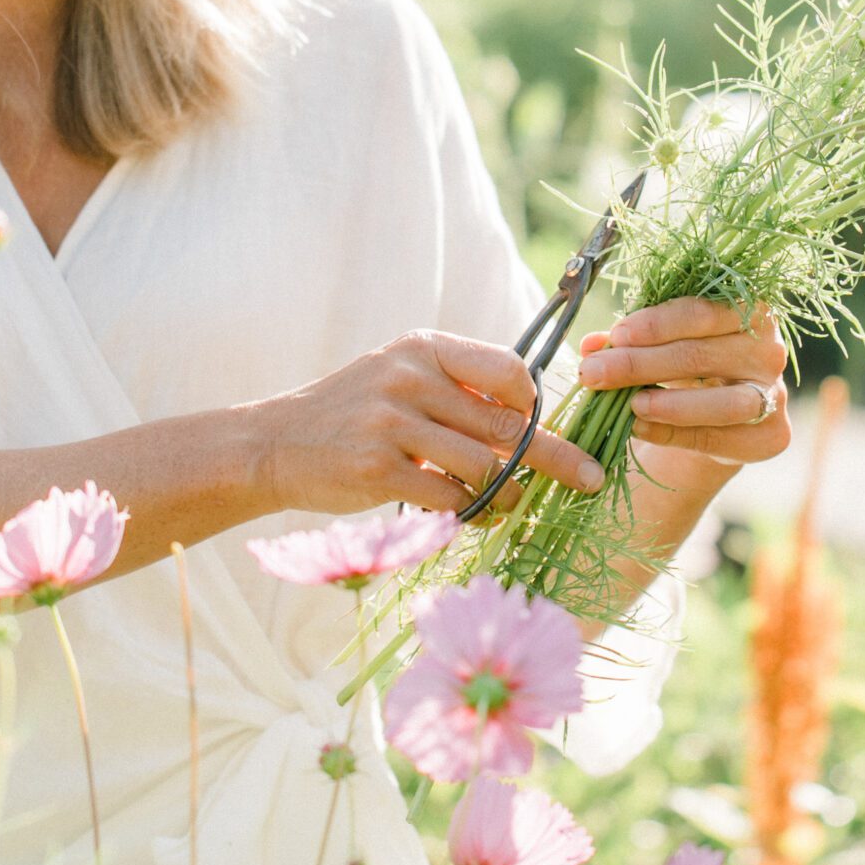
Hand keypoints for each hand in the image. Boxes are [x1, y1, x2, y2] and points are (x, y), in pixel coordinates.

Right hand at [254, 330, 605, 516]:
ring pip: (482, 466)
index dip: (535, 402)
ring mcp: (391, 423)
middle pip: (506, 422)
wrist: (275, 443)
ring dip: (506, 493)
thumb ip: (458, 389)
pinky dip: (467, 513)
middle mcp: (410, 378)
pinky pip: (447, 497)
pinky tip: (468, 516)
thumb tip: (532, 416)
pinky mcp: (376, 469)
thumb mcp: (401, 377)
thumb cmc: (353, 413)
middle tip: (589, 478)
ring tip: (511, 503)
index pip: (508, 368)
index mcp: (424, 348)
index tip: (541, 425)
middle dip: (553, 456)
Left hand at [575, 298, 791, 487]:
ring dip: (671, 404)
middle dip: (641, 364)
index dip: (657, 324)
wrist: (720, 415)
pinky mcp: (772, 435)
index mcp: (748, 310)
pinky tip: (640, 427)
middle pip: (703, 355)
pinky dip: (675, 433)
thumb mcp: (661, 344)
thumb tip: (592, 346)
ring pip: (725, 402)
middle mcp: (769, 350)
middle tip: (594, 373)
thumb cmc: (689, 364)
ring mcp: (775, 394)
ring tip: (629, 405)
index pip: (702, 312)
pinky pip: (720, 437)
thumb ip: (630, 341)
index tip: (617, 335)